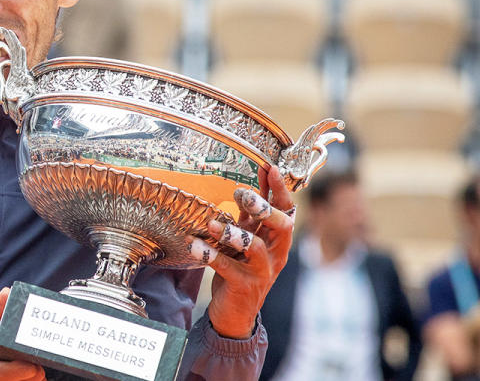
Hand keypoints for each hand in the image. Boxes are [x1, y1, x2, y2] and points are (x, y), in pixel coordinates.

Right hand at [0, 288, 44, 380]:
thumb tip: (7, 293)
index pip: (28, 371)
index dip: (33, 358)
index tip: (32, 348)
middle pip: (34, 378)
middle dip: (35, 363)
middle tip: (30, 351)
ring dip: (32, 372)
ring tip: (26, 359)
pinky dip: (25, 376)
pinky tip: (20, 367)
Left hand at [189, 167, 294, 338]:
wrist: (235, 314)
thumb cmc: (241, 270)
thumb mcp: (247, 241)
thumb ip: (250, 218)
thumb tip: (250, 186)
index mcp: (277, 241)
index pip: (286, 210)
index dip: (279, 189)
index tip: (269, 166)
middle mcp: (275, 255)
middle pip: (282, 226)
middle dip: (264, 208)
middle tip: (242, 193)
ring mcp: (262, 272)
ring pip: (255, 248)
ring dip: (234, 233)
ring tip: (213, 224)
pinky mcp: (243, 286)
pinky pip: (227, 268)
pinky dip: (209, 255)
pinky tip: (193, 245)